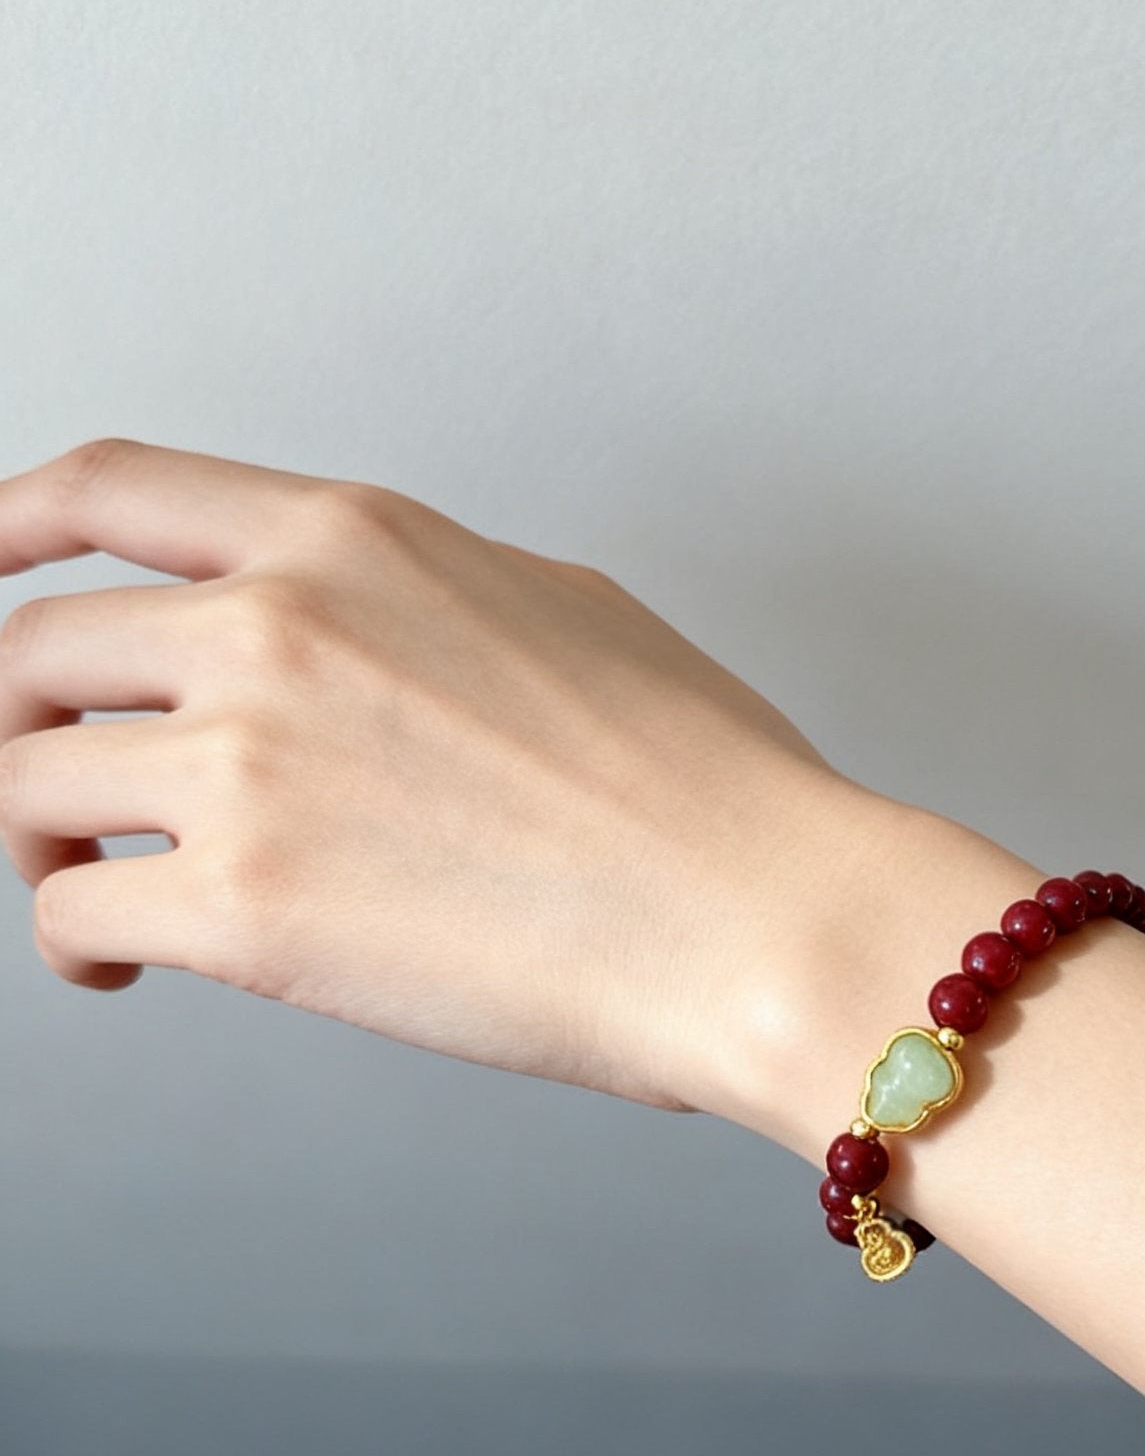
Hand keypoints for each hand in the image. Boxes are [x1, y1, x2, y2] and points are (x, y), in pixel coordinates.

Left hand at [0, 437, 893, 1126]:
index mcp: (351, 537)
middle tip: (54, 790)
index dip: (2, 523)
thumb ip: (409, 594)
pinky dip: (75, 949)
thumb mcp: (554, 609)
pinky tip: (127, 970)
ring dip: (40, 845)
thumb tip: (343, 626)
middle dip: (18, 728)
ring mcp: (249, 762)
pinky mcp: (244, 908)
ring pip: (26, 785)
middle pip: (31, 651)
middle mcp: (275, 625)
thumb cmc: (700, 783)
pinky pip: (72, 916)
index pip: (106, 485)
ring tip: (95, 894)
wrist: (758, 915)